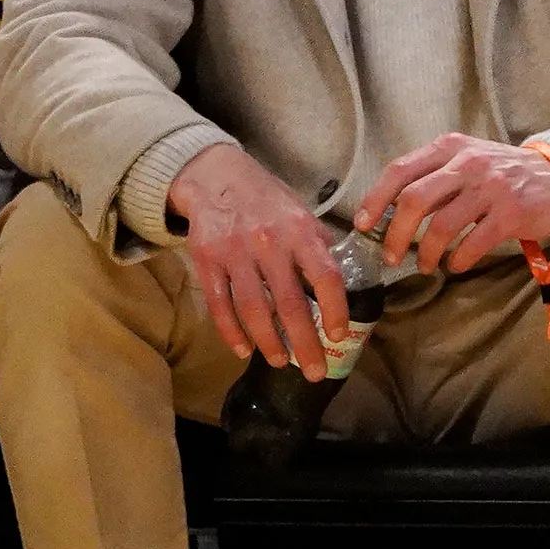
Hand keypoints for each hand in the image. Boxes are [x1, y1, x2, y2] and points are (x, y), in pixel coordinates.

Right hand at [166, 144, 349, 380]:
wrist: (217, 176)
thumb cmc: (267, 200)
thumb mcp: (301, 213)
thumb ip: (318, 248)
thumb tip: (341, 286)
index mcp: (300, 231)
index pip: (326, 277)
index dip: (335, 311)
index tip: (338, 336)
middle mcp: (270, 242)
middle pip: (290, 304)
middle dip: (305, 344)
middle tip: (315, 372)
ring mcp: (235, 252)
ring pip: (254, 310)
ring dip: (269, 343)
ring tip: (281, 361)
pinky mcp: (207, 260)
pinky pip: (220, 305)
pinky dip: (232, 332)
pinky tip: (244, 349)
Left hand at [354, 134, 549, 276]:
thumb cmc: (501, 173)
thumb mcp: (465, 161)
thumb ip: (432, 178)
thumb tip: (389, 211)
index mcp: (449, 147)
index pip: (399, 170)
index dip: (375, 199)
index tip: (362, 225)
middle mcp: (466, 163)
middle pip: (414, 200)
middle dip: (395, 234)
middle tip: (391, 257)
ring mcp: (490, 187)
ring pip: (442, 225)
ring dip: (427, 253)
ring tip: (426, 266)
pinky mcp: (511, 213)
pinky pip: (473, 243)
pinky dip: (459, 260)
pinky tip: (456, 265)